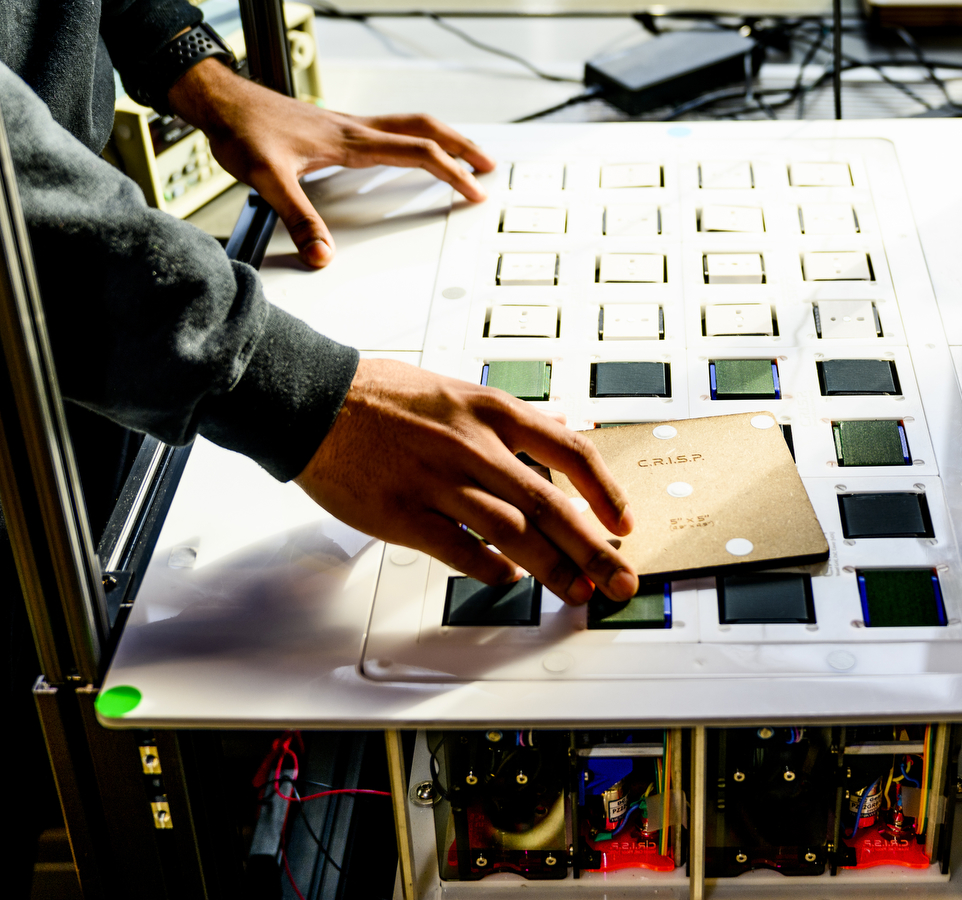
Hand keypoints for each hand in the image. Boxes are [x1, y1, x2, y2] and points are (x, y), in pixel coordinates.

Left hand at [167, 58, 494, 267]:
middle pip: (425, 129)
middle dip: (462, 146)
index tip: (473, 190)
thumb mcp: (267, 181)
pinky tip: (409, 152)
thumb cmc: (241, 130)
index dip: (451, 172)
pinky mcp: (336, 128)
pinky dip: (415, 139)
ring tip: (463, 155)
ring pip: (410, 125)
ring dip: (443, 138)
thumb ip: (298, 219)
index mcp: (350, 142)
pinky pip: (390, 130)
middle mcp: (355, 129)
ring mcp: (347, 126)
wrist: (219, 101)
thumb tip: (323, 255)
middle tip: (488, 164)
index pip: (416, 153)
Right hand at [295, 359, 638, 605]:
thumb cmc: (386, 397)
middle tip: (622, 580)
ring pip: (513, 533)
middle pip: (551, 505)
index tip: (624, 522)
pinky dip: (491, 569)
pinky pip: (460, 550)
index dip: (605, 492)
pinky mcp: (404, 514)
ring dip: (552, 568)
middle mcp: (473, 446)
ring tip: (577, 591)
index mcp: (492, 412)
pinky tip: (510, 579)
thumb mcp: (462, 392)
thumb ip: (513, 422)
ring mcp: (439, 482)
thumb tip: (563, 436)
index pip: (570, 451)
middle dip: (595, 549)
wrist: (315, 400)